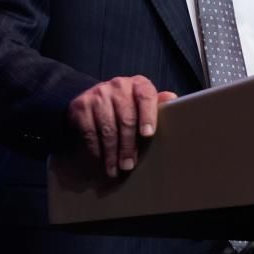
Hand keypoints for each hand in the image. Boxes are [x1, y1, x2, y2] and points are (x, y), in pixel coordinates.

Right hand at [58, 76, 176, 179]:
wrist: (92, 97)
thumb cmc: (126, 104)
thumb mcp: (142, 101)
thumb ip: (156, 103)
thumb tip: (173, 99)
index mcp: (138, 84)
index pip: (146, 97)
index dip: (148, 116)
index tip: (148, 135)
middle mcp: (118, 85)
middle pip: (126, 119)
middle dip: (128, 145)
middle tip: (128, 165)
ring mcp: (98, 94)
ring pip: (108, 129)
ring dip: (112, 153)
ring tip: (115, 169)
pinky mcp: (81, 106)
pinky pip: (90, 132)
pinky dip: (96, 149)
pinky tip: (101, 160)